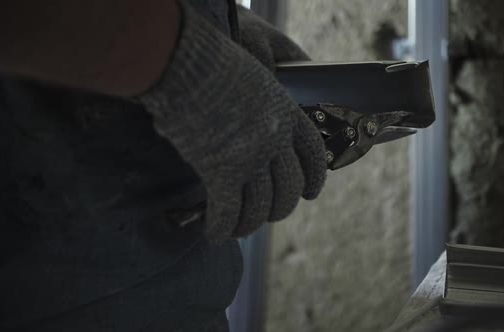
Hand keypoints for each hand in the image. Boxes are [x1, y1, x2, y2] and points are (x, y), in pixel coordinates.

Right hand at [140, 1, 325, 239]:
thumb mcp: (253, 81)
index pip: (312, 154)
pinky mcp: (221, 171)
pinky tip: (214, 235)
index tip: (311, 194)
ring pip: (260, 206)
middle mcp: (275, 140)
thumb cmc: (213, 65)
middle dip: (281, 208)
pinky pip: (227, 211)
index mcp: (286, 114)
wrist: (189, 65)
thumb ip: (260, 108)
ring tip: (238, 230)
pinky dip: (222, 227)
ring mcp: (250, 158)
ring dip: (250, 224)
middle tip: (269, 215)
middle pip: (289, 188)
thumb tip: (252, 130)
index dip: (315, 178)